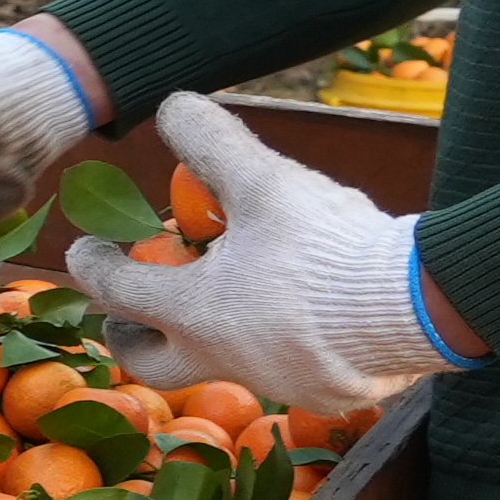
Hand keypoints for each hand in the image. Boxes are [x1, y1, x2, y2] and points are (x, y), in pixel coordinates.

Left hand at [59, 94, 457, 414]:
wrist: (416, 307)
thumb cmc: (325, 246)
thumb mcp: (264, 181)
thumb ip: (212, 143)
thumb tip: (172, 106)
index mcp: (194, 313)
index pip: (118, 292)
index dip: (92, 265)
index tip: (83, 250)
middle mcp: (221, 359)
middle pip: (150, 363)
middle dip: (130, 335)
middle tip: (127, 310)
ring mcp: (271, 383)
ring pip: (218, 364)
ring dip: (207, 333)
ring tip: (222, 295)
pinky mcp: (320, 393)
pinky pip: (280, 369)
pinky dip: (268, 341)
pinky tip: (293, 311)